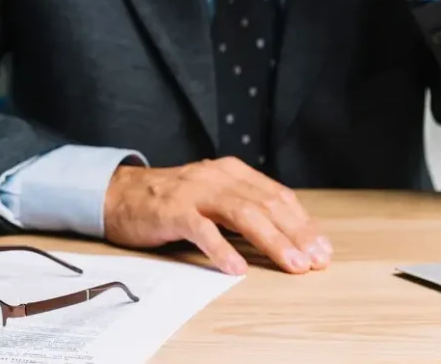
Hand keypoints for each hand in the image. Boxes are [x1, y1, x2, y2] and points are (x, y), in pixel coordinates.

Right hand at [103, 157, 331, 274]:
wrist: (118, 193)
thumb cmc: (169, 201)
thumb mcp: (212, 196)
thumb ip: (242, 209)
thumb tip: (283, 236)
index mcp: (231, 172)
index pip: (277, 195)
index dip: (302, 222)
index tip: (321, 248)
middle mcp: (218, 177)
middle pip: (266, 204)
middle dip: (296, 234)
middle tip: (316, 260)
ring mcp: (195, 192)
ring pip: (243, 214)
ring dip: (271, 241)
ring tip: (291, 263)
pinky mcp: (172, 211)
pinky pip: (202, 230)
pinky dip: (222, 250)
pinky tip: (237, 269)